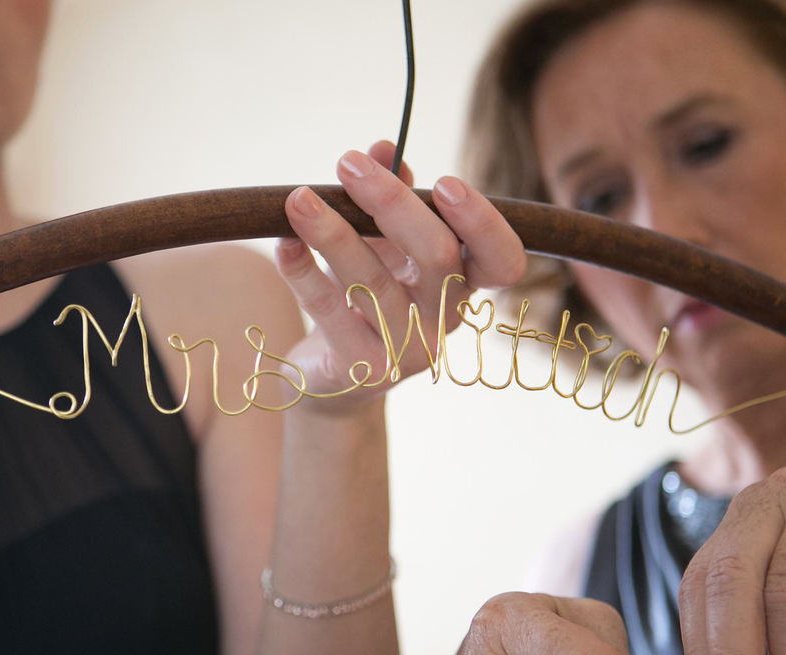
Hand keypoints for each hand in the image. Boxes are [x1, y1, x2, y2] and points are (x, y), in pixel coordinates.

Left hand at [274, 141, 527, 411]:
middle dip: (392, 202)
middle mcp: (443, 318)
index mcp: (462, 284)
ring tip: (298, 199)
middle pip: (437, 256)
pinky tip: (284, 242)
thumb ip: (390, 199)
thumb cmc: (366, 296)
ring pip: (374, 282)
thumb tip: (383, 147)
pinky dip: (303, 272)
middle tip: (347, 163)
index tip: (444, 182)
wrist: (331, 377)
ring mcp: (406, 350)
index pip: (501, 260)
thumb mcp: (383, 246)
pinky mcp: (361, 369)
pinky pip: (330, 311)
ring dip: (333, 233)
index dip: (483, 223)